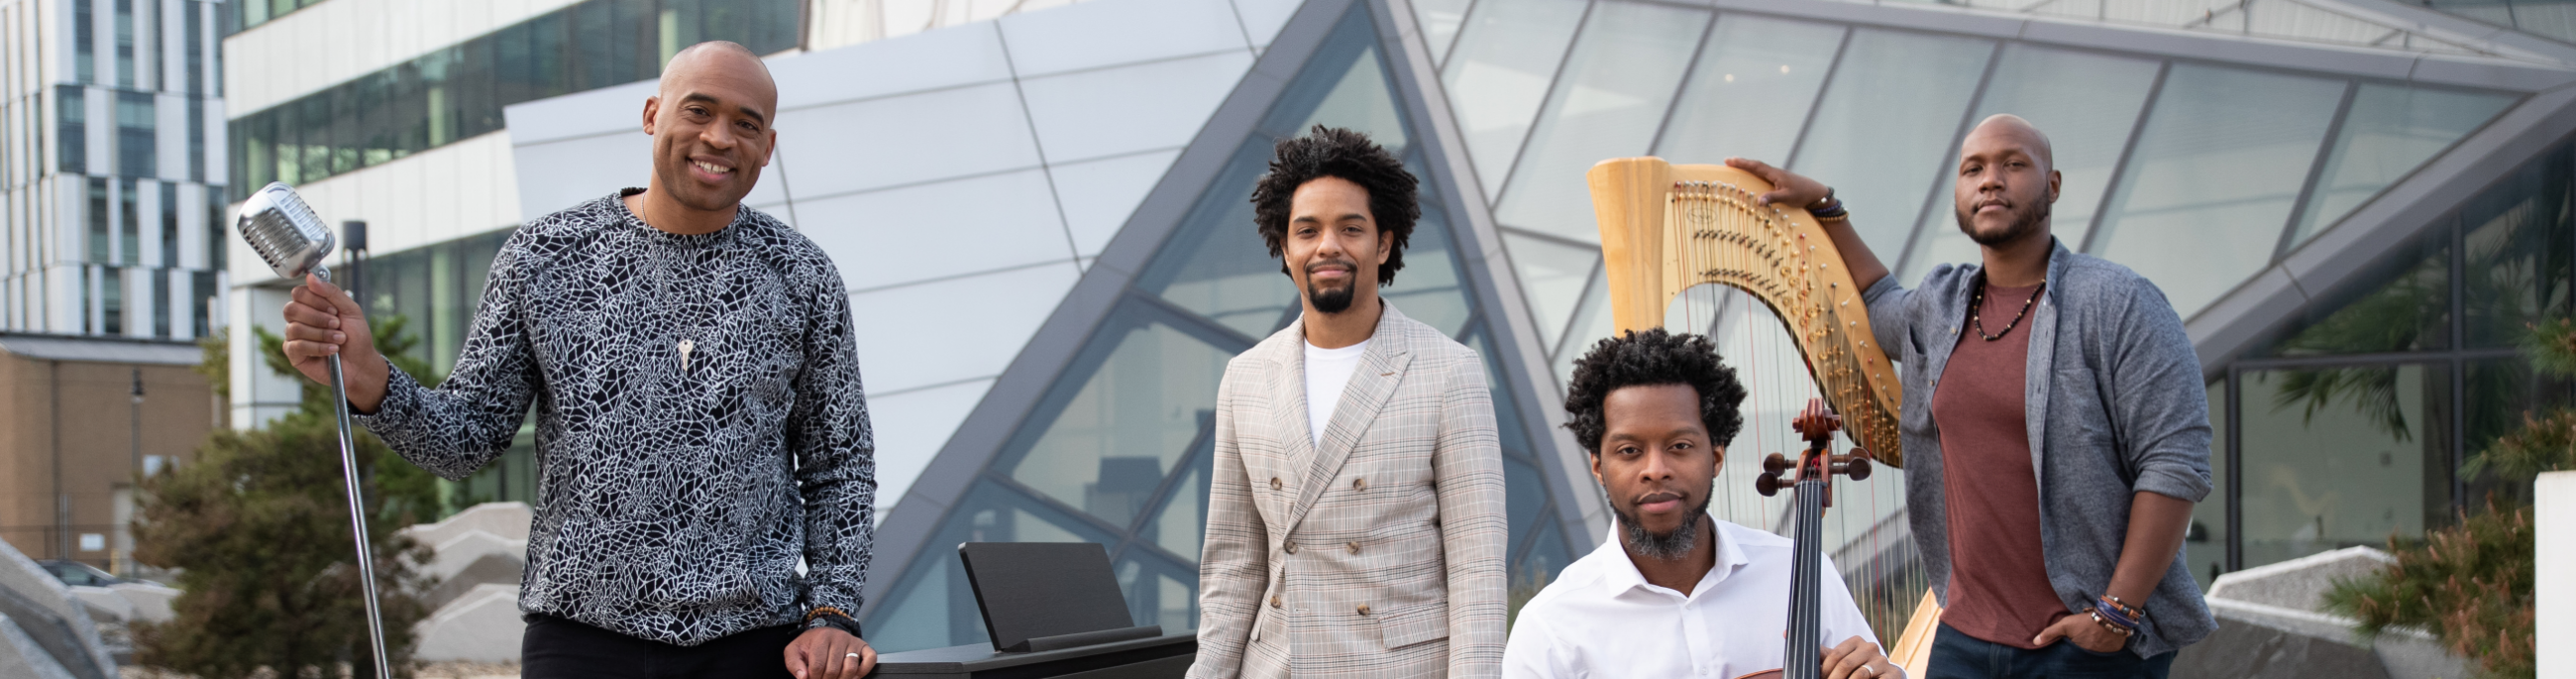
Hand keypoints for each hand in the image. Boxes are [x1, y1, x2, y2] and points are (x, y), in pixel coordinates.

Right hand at [280, 273, 389, 411]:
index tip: (334, 310)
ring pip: (294, 328)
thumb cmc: (356, 337)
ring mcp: (294, 336)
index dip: (315, 300)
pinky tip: (332, 350)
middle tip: (337, 325)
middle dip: (318, 318)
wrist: (361, 363)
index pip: (298, 293)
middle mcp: (299, 319)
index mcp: (311, 306)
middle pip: (291, 309)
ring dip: (322, 334)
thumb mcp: (351, 310)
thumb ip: (332, 292)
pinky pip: (297, 346)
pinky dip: (318, 347)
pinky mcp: (294, 354)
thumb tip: (311, 276)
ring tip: (339, 340)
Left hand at [784, 627, 876, 678]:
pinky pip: (870, 660)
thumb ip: (794, 664)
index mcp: (821, 638)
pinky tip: (853, 676)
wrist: (824, 633)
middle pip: (834, 670)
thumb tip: (803, 677)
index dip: (813, 678)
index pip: (818, 666)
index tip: (812, 678)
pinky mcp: (864, 646)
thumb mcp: (795, 651)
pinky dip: (863, 671)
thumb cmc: (810, 645)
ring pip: (851, 668)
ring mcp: (853, 642)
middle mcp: (839, 637)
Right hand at [1723, 157, 1833, 208]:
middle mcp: (1775, 172)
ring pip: (1759, 168)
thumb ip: (1772, 198)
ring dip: (1748, 166)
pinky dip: (1754, 172)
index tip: (1729, 160)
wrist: (1817, 193)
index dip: (1742, 163)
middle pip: (1755, 165)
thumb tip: (1758, 201)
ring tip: (1736, 165)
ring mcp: (1777, 176)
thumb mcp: (1787, 197)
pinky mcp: (1780, 180)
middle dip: (1741, 162)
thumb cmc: (1803, 194)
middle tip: (1727, 160)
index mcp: (1775, 174)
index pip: (1756, 166)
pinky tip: (1752, 174)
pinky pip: (1763, 173)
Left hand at [1820, 635, 1901, 678]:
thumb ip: (1827, 656)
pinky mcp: (1892, 674)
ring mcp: (1882, 661)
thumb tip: (1809, 649)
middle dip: (1834, 678)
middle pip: (1845, 664)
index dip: (1825, 670)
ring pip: (1859, 674)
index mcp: (1857, 642)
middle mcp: (1871, 647)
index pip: (1836, 654)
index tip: (1821, 678)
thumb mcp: (1842, 661)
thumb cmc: (1858, 670)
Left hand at [2033, 613, 2127, 653]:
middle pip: (2085, 654)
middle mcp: (2093, 657)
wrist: (2110, 615)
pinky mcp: (2116, 650)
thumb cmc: (2085, 621)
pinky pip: (2108, 651)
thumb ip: (2050, 633)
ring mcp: (2105, 654)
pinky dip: (2105, 647)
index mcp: (2080, 654)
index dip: (2073, 649)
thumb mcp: (2065, 625)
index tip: (2074, 642)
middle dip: (2083, 649)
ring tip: (2094, 638)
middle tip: (2085, 638)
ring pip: (2097, 653)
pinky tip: (2103, 639)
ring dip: (2095, 647)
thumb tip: (2034, 642)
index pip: (2074, 655)